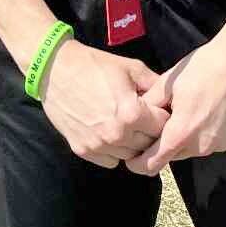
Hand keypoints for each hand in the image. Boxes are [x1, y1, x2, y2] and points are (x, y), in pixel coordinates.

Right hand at [38, 40, 168, 168]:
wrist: (55, 70)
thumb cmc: (95, 65)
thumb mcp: (131, 68)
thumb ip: (155, 84)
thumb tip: (170, 98)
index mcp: (132, 113)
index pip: (162, 127)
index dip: (162, 117)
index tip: (157, 110)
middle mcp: (117, 134)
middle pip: (148, 145)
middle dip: (149, 132)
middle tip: (143, 119)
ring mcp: (99, 145)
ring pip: (130, 156)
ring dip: (132, 144)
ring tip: (126, 125)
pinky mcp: (83, 150)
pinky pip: (110, 161)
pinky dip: (114, 151)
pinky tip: (109, 132)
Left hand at [127, 30, 225, 175]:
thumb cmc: (204, 66)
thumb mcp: (169, 83)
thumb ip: (149, 104)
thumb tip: (134, 117)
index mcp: (182, 132)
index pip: (153, 163)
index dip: (138, 163)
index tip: (130, 158)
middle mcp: (202, 146)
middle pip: (173, 154)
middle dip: (164, 144)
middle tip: (162, 121)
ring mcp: (220, 144)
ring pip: (193, 149)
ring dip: (185, 138)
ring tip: (189, 110)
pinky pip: (211, 142)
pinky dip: (204, 133)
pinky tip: (207, 111)